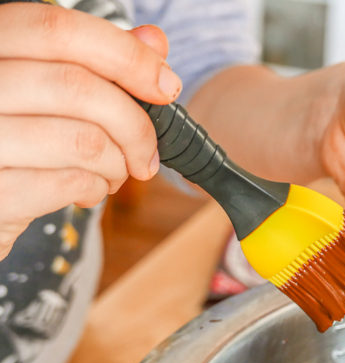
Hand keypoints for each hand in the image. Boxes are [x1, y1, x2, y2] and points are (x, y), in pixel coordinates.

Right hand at [0, 4, 181, 259]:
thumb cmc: (19, 141)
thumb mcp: (51, 92)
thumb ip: (100, 62)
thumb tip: (155, 40)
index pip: (60, 30)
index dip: (126, 56)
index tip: (166, 87)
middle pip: (77, 87)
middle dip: (134, 125)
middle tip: (147, 153)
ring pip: (82, 141)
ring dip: (118, 164)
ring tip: (115, 173)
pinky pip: (67, 184)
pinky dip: (96, 189)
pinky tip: (89, 191)